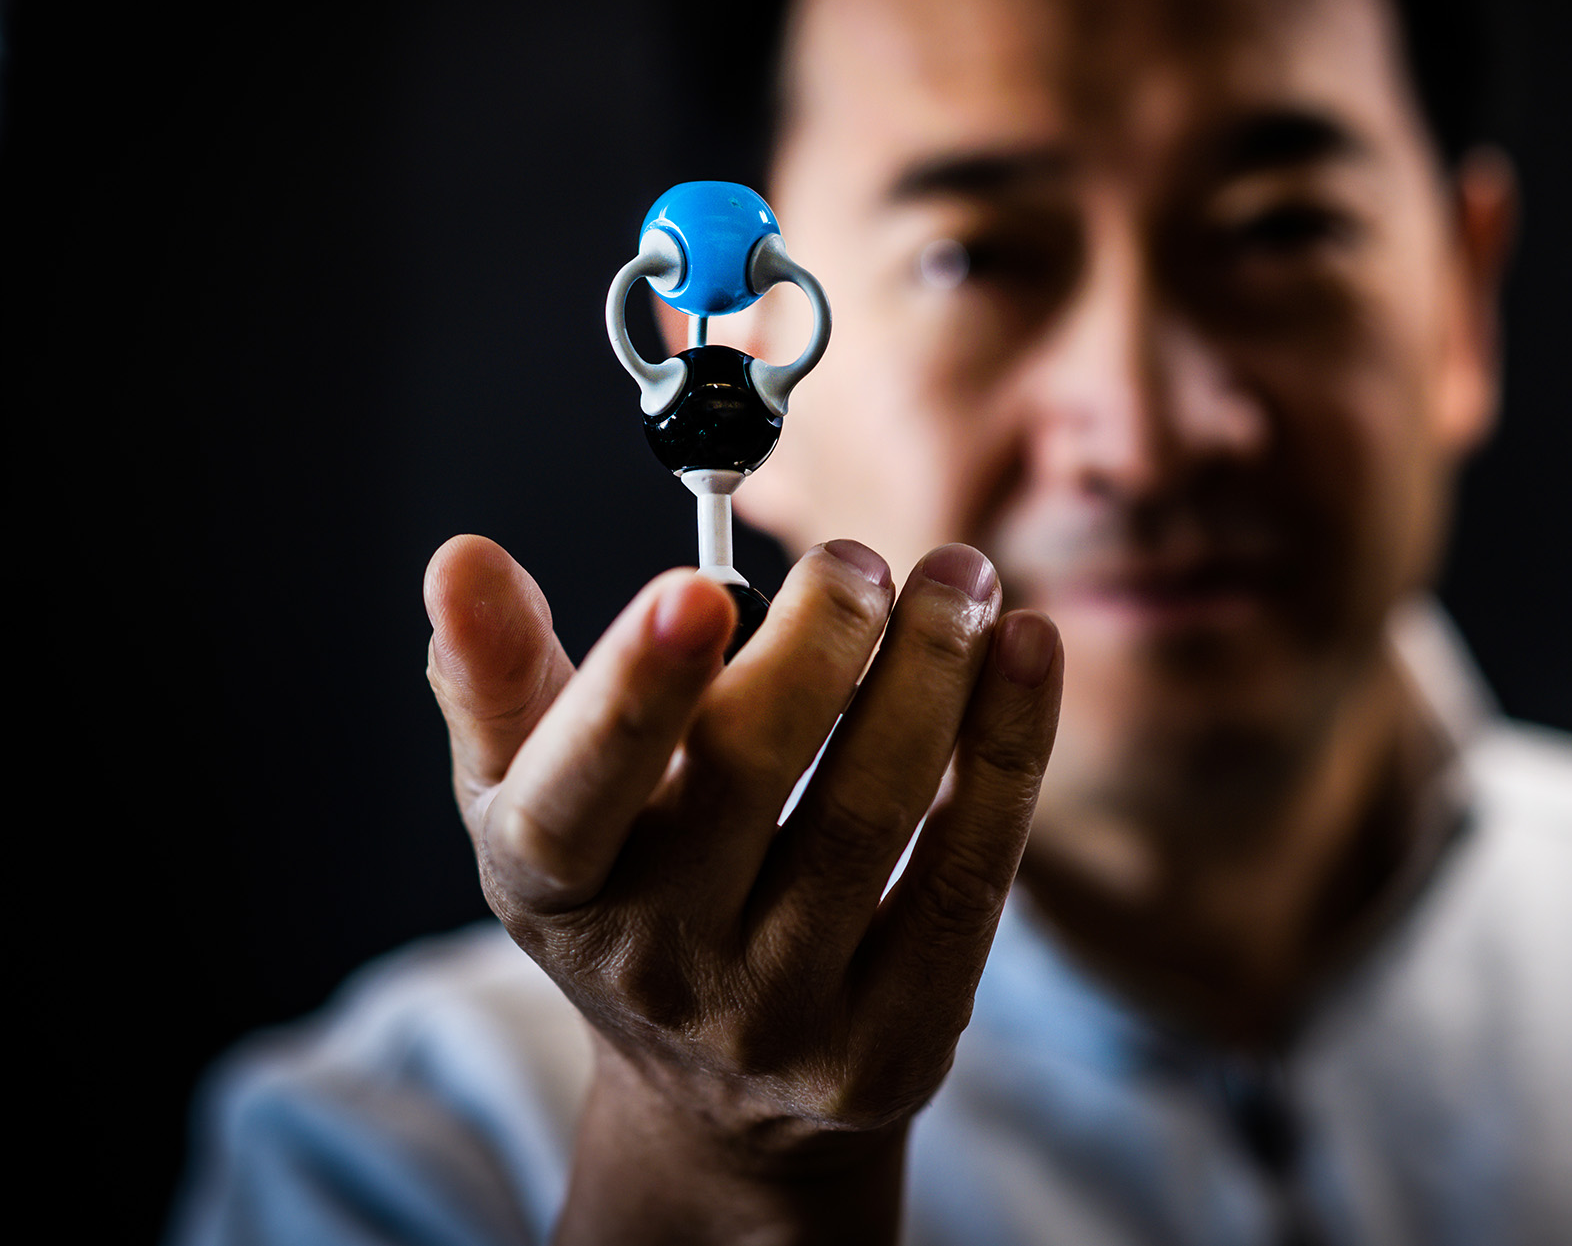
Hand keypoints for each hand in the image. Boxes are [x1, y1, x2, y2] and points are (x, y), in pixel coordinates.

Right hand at [423, 534, 1061, 1243]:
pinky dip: (1007, 748)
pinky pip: (967, 878)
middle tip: (862, 559)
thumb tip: (462, 559)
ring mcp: (778, 1021)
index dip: (632, 693)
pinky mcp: (891, 1046)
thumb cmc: (626, 889)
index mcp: (551, 888)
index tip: (698, 587)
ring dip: (933, 672)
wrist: (721, 1095)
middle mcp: (656, 967)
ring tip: (959, 576)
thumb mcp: (535, 798)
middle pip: (751, 781)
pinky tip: (1026, 649)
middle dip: (823, 642)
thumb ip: (499, 678)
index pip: (575, 799)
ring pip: (872, 817)